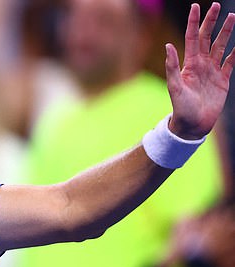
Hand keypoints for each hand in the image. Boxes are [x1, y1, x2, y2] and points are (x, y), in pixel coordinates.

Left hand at [166, 2, 234, 138]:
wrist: (192, 125)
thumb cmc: (181, 108)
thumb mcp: (174, 87)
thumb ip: (172, 67)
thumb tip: (168, 45)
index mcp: (189, 64)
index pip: (192, 38)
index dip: (194, 22)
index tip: (196, 6)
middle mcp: (201, 64)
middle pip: (207, 38)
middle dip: (211, 21)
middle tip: (217, 6)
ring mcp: (212, 71)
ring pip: (221, 46)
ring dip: (226, 32)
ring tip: (232, 17)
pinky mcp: (223, 80)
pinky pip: (231, 62)